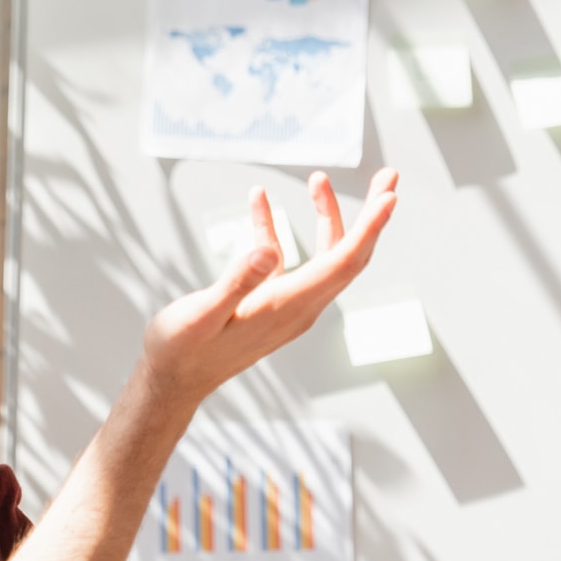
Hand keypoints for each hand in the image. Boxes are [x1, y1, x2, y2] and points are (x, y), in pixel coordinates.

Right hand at [135, 171, 401, 410]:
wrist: (170, 382)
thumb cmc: (181, 351)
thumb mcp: (202, 315)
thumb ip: (237, 282)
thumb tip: (269, 251)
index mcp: (289, 307)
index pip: (343, 262)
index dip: (369, 228)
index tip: (390, 197)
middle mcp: (298, 306)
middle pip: (347, 256)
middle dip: (370, 217)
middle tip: (389, 177)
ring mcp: (286, 305)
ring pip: (320, 255)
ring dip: (324, 216)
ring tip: (319, 179)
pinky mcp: (269, 302)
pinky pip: (284, 260)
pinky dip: (274, 228)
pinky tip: (259, 200)